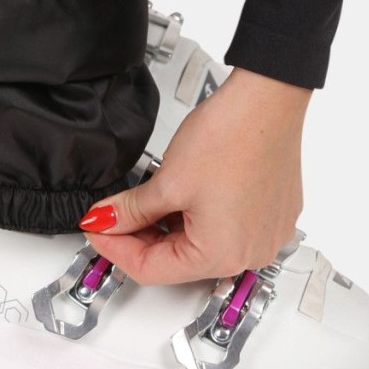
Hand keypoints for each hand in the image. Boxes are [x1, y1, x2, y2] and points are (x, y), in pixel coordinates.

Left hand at [78, 67, 311, 283]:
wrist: (267, 99)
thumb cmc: (231, 136)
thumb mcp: (166, 181)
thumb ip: (129, 210)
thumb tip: (106, 221)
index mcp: (222, 255)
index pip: (150, 269)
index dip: (115, 248)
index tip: (96, 229)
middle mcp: (250, 254)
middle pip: (177, 260)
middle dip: (140, 237)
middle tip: (114, 214)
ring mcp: (265, 236)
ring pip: (200, 244)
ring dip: (168, 226)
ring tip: (148, 197)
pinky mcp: (271, 216)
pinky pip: (225, 228)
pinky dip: (196, 217)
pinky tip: (181, 193)